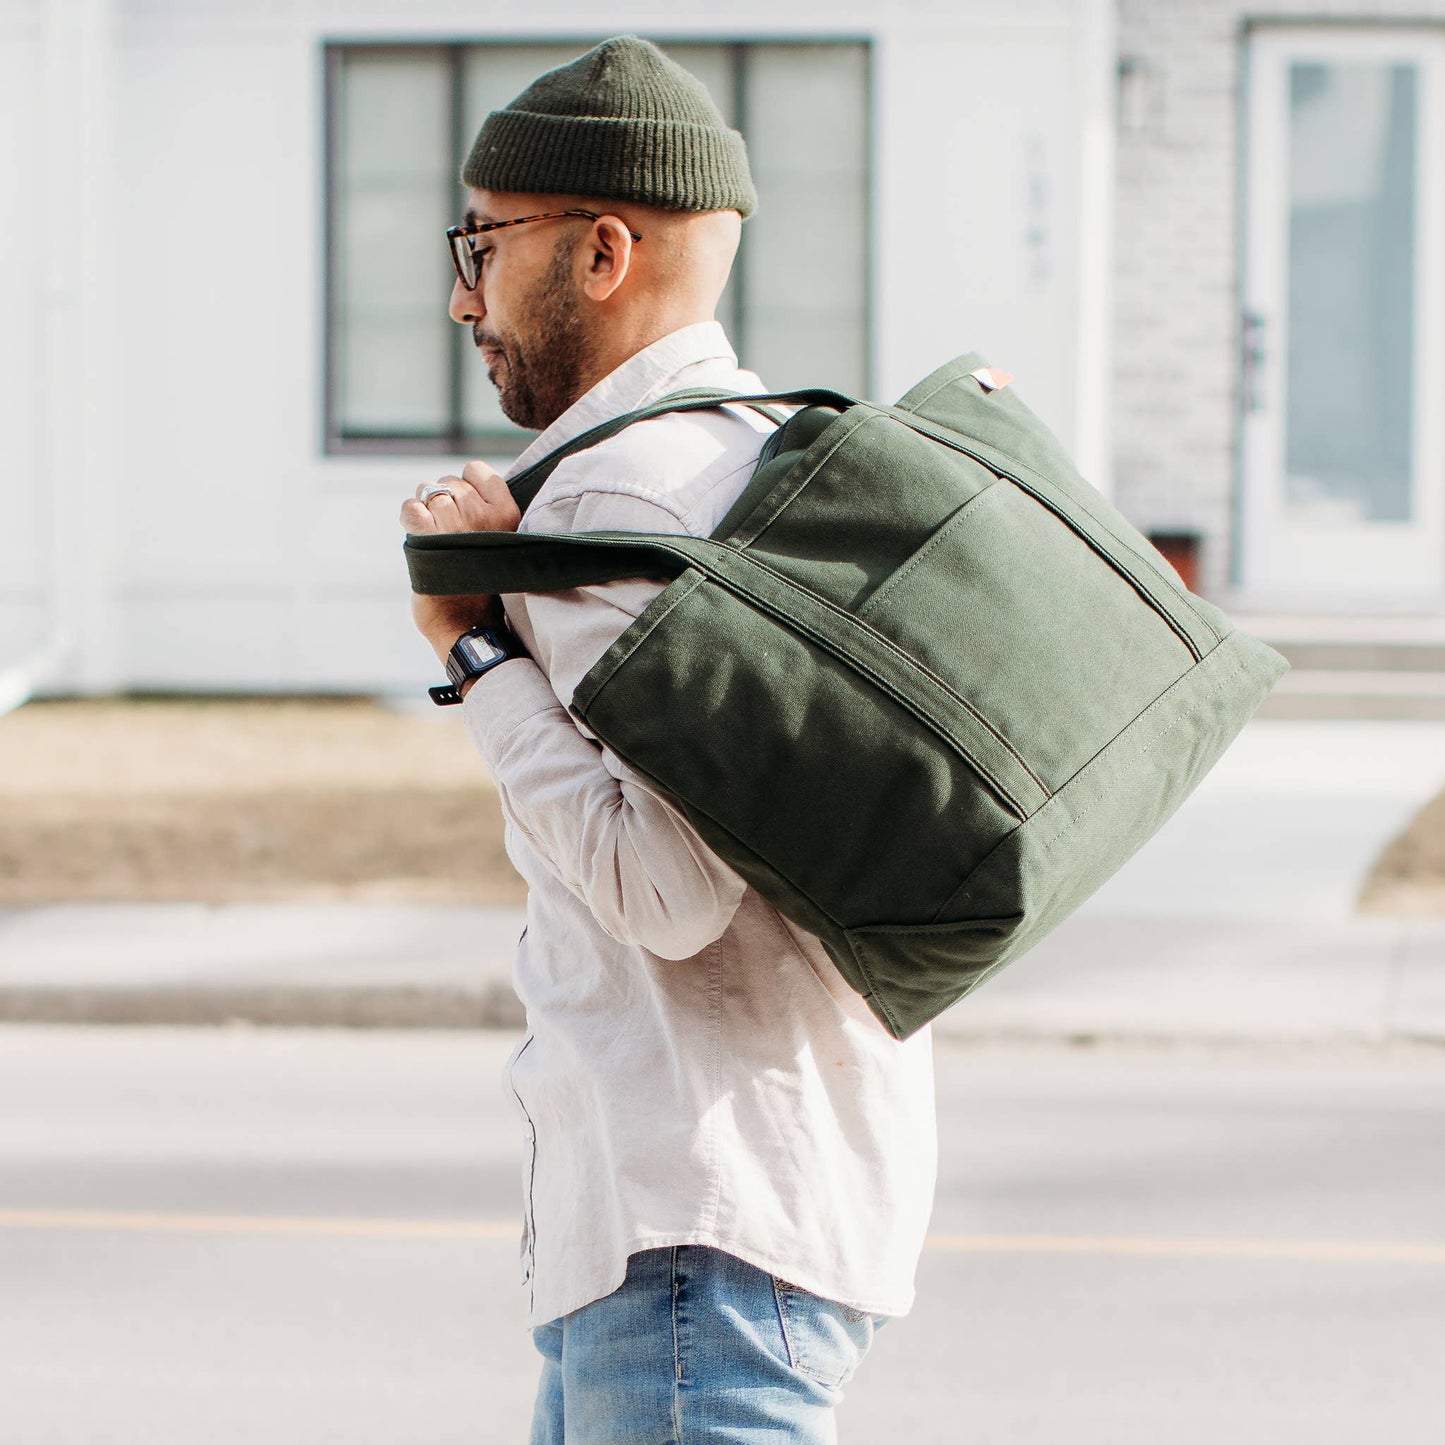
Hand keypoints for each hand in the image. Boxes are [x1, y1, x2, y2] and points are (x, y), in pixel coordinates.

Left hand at [401, 461, 522, 664]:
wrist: (469, 625)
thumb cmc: (486, 585)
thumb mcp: (504, 542)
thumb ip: (492, 511)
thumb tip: (468, 483)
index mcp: (508, 514)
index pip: (478, 470)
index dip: (467, 484)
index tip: (467, 506)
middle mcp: (483, 516)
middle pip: (450, 482)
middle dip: (444, 501)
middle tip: (450, 531)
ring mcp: (454, 525)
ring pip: (428, 492)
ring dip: (426, 510)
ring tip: (435, 536)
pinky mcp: (428, 537)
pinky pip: (411, 507)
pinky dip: (409, 518)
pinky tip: (419, 535)